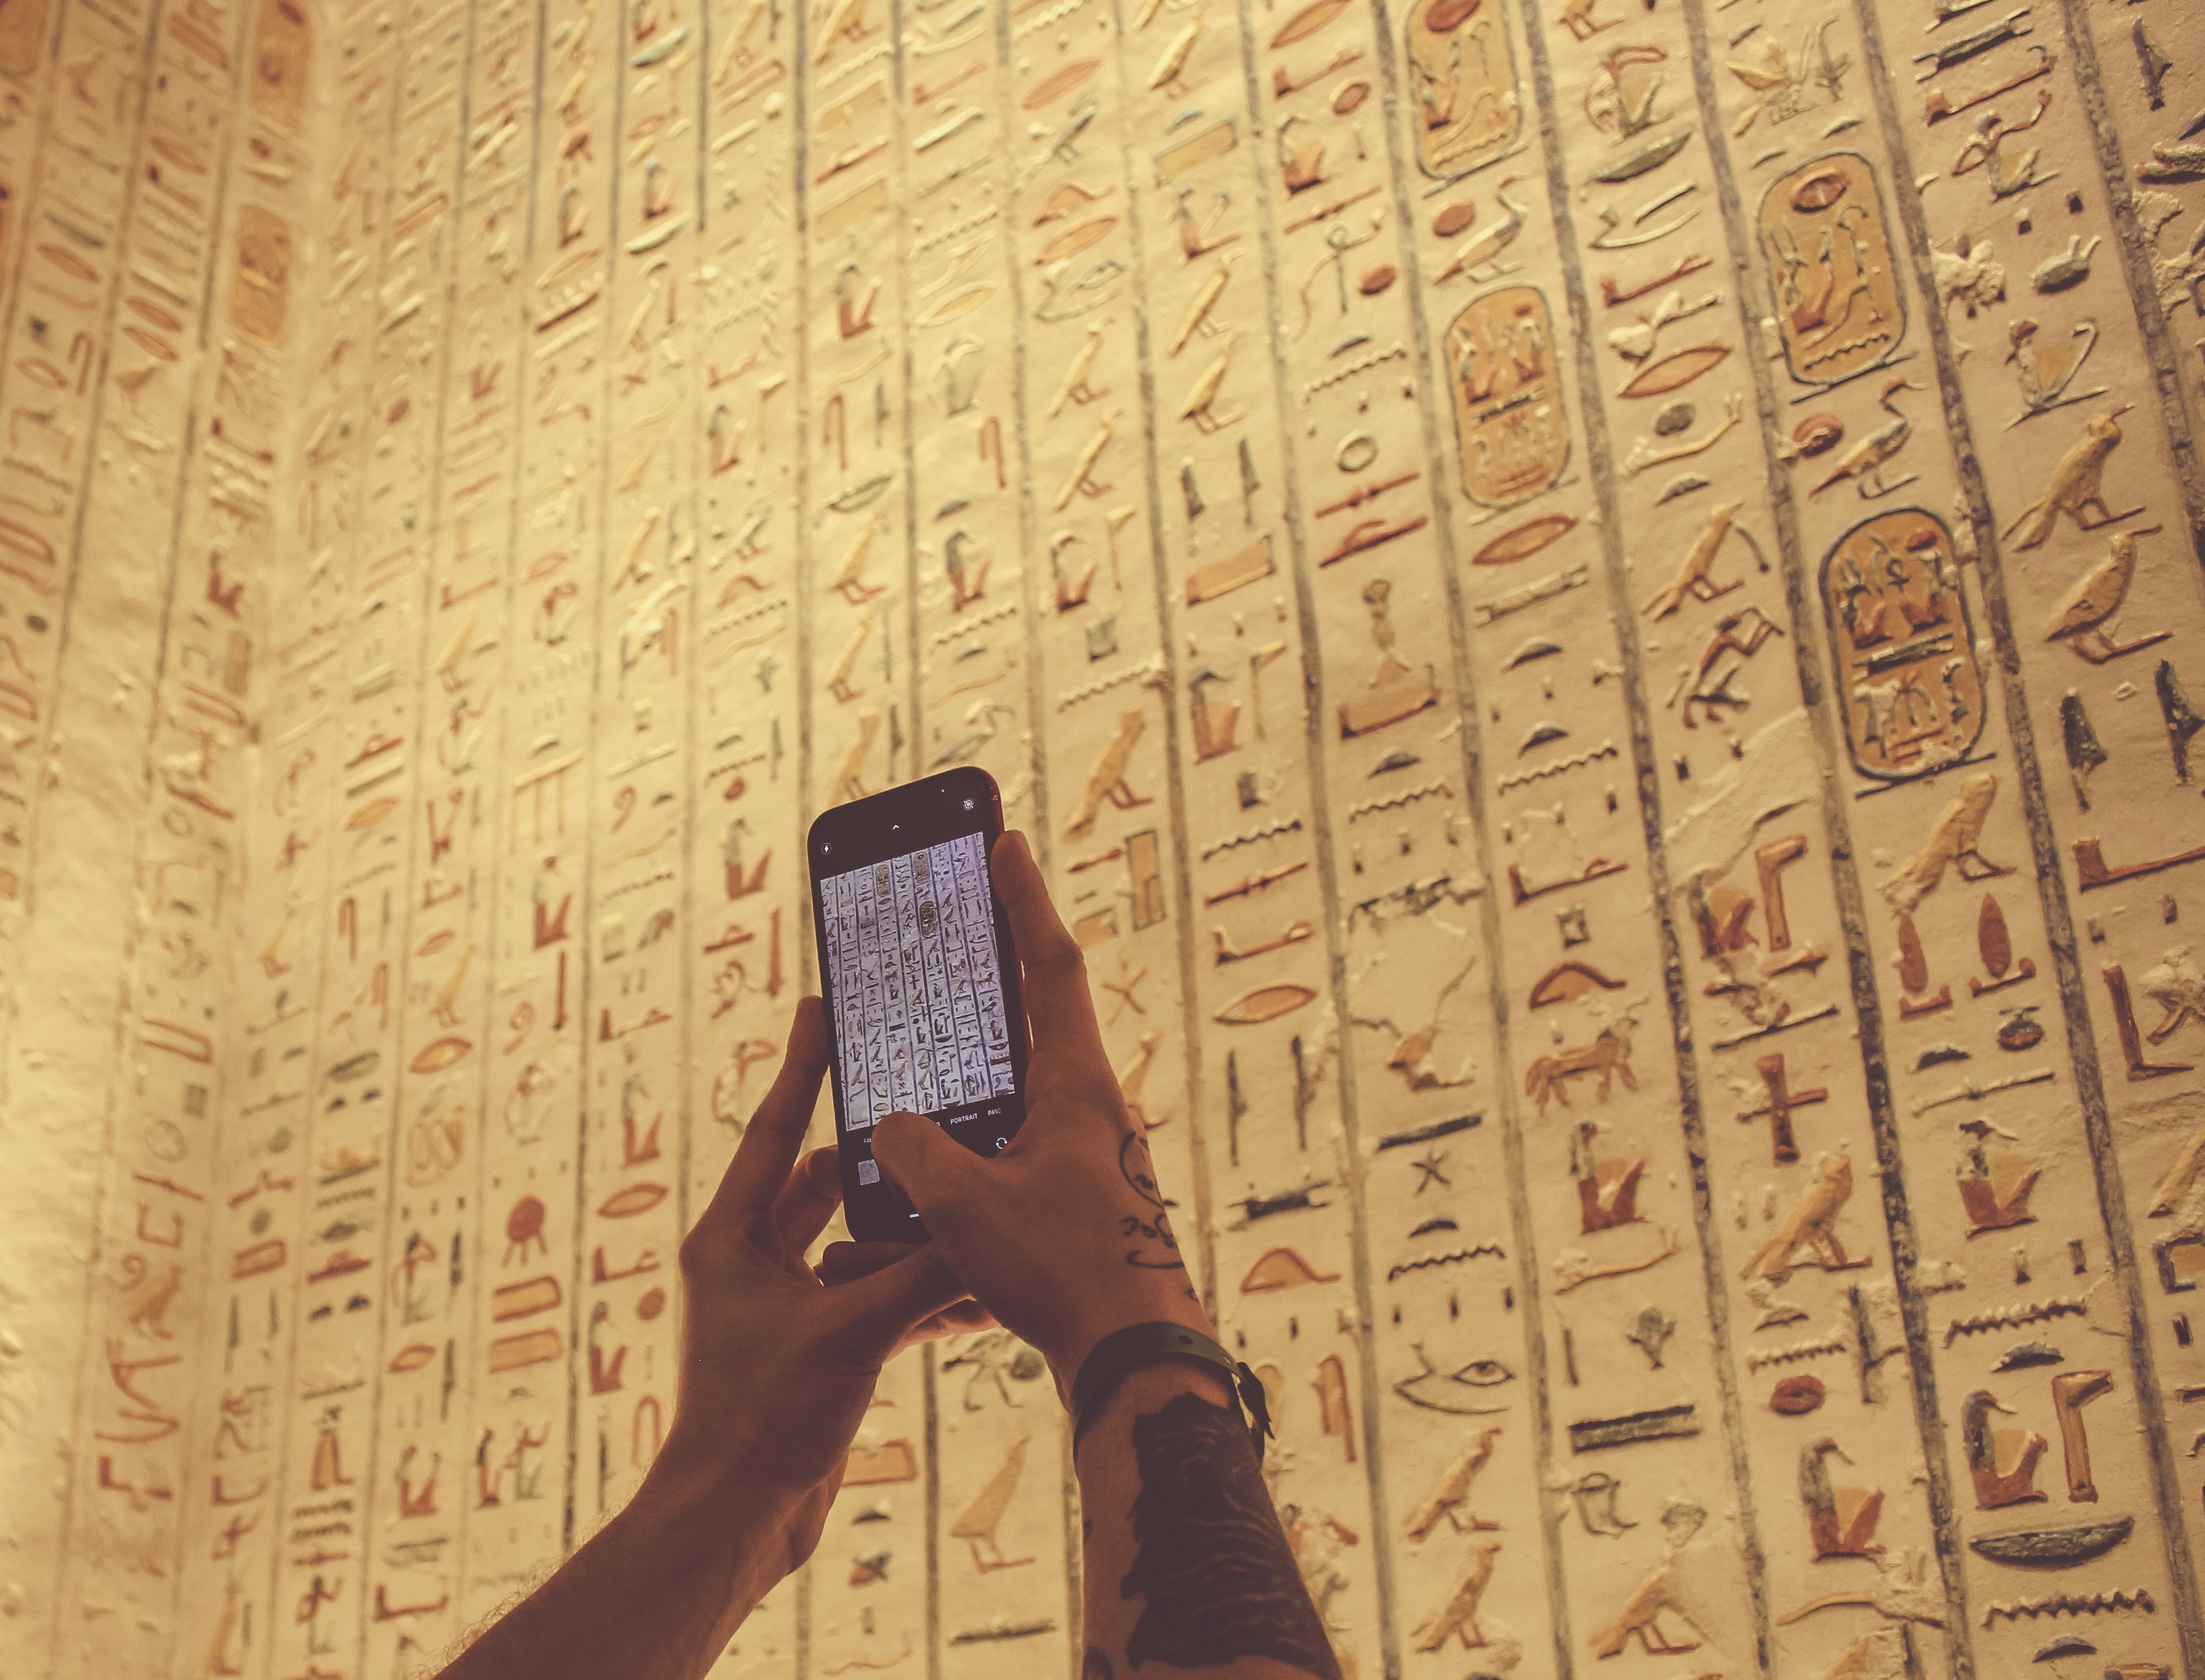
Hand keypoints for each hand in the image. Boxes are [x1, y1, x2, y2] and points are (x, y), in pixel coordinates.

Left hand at [652, 997, 988, 1567]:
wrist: (736, 1523)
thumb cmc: (763, 1419)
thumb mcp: (853, 1330)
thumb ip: (923, 1276)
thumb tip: (987, 1232)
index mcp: (731, 1239)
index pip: (777, 1132)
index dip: (801, 1066)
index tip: (818, 1005)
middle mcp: (750, 1263)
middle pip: (822, 1185)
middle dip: (878, 1160)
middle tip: (925, 1112)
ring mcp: (781, 1307)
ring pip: (854, 1244)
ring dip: (906, 1234)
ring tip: (963, 1199)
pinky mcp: (813, 1349)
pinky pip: (870, 1298)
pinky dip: (912, 1292)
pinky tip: (969, 1290)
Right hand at [838, 832, 1211, 1399]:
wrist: (1136, 1362)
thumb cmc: (1065, 1270)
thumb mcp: (964, 1202)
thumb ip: (911, 1151)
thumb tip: (889, 1130)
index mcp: (1076, 1084)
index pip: (1048, 963)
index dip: (1021, 899)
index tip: (1003, 841)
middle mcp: (1088, 1112)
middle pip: (1023, 1033)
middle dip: (970, 1008)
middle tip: (930, 967)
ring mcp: (1085, 1164)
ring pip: (1002, 1124)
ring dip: (948, 1133)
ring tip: (886, 1147)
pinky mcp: (1073, 1216)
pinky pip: (1003, 1190)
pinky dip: (953, 1208)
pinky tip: (905, 1255)